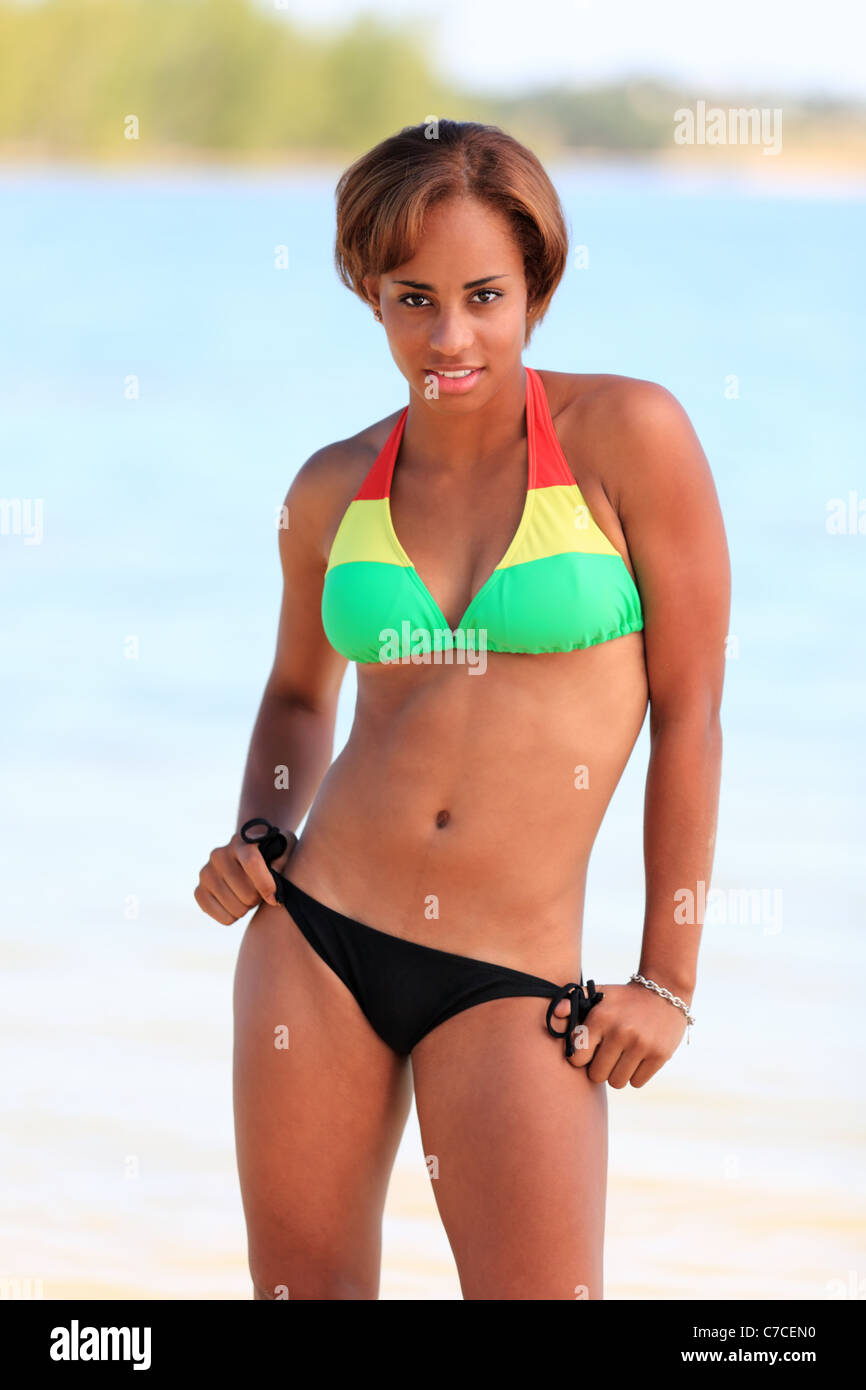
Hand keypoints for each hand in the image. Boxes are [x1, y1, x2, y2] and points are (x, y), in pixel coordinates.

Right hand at [193, 827, 297, 924]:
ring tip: (249, 897)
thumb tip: (276, 878)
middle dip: (259, 898)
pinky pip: (221, 917)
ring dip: (247, 908)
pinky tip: (236, 906)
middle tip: (260, 893)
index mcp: (242, 842)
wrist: (245, 857)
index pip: (251, 862)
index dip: (265, 884)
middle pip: (246, 893)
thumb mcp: (284, 847)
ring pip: (235, 908)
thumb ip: (286, 857)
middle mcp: (219, 854)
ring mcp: (206, 873)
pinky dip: (233, 918)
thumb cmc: (271, 854)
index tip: (275, 899)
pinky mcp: (199, 891)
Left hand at [550, 981, 688, 1087]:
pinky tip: (638, 1059)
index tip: (588, 1052)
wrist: (664, 992)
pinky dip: (635, 1075)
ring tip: (622, 1057)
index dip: (581, 1058)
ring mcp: (641, 1045)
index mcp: (600, 1017)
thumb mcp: (599, 993)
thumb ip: (574, 1001)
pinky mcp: (659, 1055)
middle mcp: (620, 1032)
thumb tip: (556, 1012)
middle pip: (597, 1075)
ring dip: (617, 1074)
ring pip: (617, 1082)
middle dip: (599, 1068)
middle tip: (607, 1056)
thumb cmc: (624, 998)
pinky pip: (636, 1083)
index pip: (577, 1059)